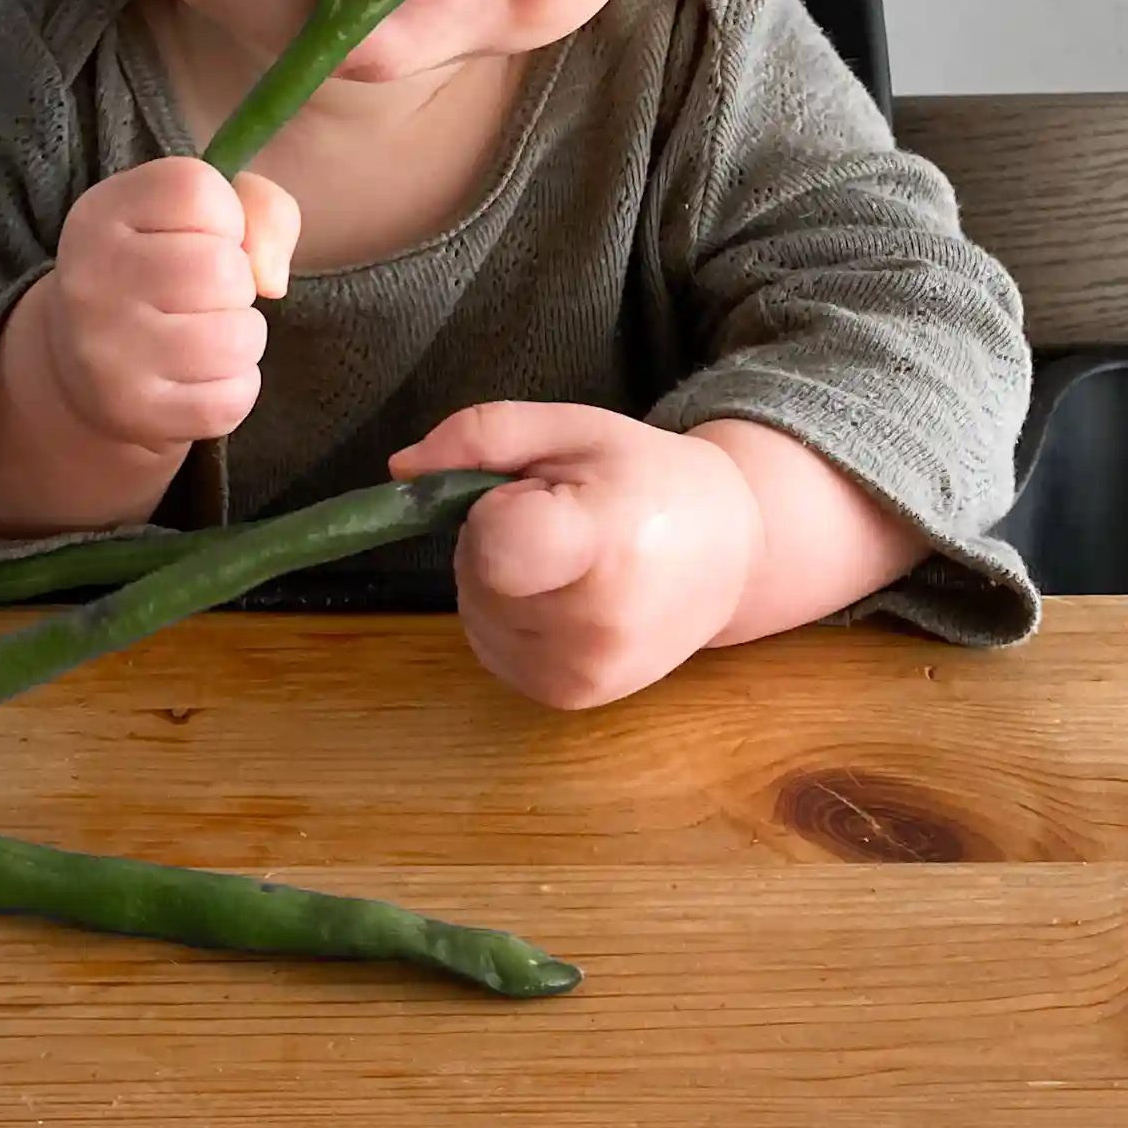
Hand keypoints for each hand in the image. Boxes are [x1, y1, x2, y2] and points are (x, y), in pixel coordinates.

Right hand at [40, 158, 300, 460]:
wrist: (85, 360)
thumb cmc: (164, 267)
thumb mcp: (205, 214)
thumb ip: (262, 209)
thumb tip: (271, 280)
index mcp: (99, 215)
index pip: (196, 190)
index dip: (225, 215)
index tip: (201, 235)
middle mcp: (90, 280)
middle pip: (224, 269)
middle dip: (237, 283)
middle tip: (204, 295)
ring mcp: (106, 352)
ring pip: (238, 338)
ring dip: (243, 337)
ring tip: (207, 333)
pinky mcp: (132, 412)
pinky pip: (232, 400)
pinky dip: (235, 387)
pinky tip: (201, 375)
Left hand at [389, 403, 760, 710]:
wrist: (728, 555)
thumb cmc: (647, 478)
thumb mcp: (572, 429)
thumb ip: (481, 435)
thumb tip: (399, 471)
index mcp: (604, 543)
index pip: (494, 545)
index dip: (494, 508)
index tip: (540, 494)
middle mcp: (595, 624)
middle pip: (475, 572)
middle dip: (492, 538)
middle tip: (562, 521)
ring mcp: (582, 673)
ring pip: (474, 612)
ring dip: (497, 580)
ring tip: (565, 559)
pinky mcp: (569, 699)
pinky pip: (491, 648)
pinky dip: (507, 616)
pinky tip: (560, 595)